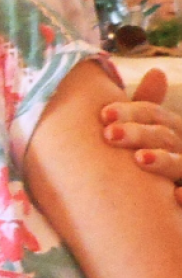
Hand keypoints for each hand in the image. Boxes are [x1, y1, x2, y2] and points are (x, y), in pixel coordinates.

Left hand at [101, 68, 181, 203]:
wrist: (163, 207)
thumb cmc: (153, 166)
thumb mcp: (148, 140)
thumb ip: (143, 113)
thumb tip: (157, 71)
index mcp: (171, 133)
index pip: (154, 115)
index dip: (131, 112)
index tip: (104, 115)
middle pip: (165, 136)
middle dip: (138, 133)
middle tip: (110, 135)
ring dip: (163, 160)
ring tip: (140, 159)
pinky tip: (176, 196)